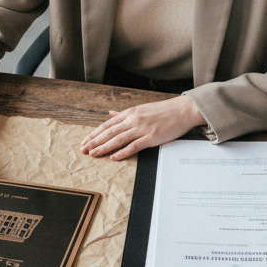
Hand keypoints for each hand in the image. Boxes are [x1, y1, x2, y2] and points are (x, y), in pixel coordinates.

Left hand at [81, 95, 204, 160]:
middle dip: (94, 142)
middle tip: (83, 150)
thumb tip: (110, 114)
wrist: (182, 110)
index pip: (107, 125)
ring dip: (104, 147)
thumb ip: (124, 113)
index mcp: (130, 113)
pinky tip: (114, 157)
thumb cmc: (163, 111)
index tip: (84, 141)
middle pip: (109, 132)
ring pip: (118, 139)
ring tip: (94, 154)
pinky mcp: (151, 137)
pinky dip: (122, 152)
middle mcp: (133, 120)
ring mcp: (142, 128)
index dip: (94, 134)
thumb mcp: (141, 109)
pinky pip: (133, 146)